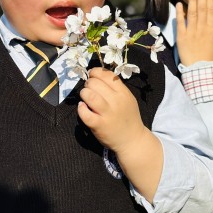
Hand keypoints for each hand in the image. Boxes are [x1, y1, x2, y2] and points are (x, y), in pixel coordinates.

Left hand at [78, 67, 162, 201]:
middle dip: (88, 83)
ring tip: (85, 97)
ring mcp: (107, 114)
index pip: (106, 75)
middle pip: (95, 83)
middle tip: (89, 89)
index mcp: (123, 93)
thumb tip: (98, 75)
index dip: (95, 72)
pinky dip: (81, 108)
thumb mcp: (128, 99)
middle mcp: (116, 101)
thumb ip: (116, 87)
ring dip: (84, 93)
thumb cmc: (128, 117)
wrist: (132, 140)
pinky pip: (85, 113)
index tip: (92, 75)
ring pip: (89, 95)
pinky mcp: (98, 125)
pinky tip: (83, 108)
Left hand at [175, 0, 212, 65]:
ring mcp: (191, 33)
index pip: (211, 11)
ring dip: (193, 1)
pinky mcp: (181, 37)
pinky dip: (180, 13)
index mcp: (212, 30)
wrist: (201, 72)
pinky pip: (180, 23)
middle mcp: (202, 29)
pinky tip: (180, 4)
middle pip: (202, 9)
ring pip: (192, 13)